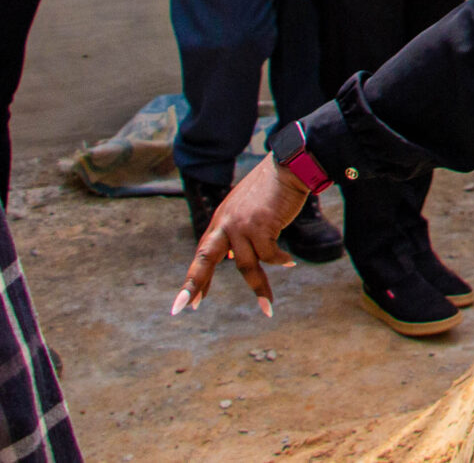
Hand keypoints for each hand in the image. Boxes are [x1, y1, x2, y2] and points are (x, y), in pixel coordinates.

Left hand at [174, 155, 307, 318]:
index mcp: (220, 220)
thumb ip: (236, 232)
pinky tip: (289, 262)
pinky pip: (269, 255)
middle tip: (183, 308)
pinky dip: (280, 261)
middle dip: (194, 285)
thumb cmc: (271, 188)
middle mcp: (225, 223)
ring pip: (246, 266)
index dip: (196, 279)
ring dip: (260, 288)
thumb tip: (233, 258)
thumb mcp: (246, 210)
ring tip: (267, 306)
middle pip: (204, 259)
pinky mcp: (261, 225)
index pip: (203, 254)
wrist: (289, 166)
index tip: (188, 303)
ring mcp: (241, 225)